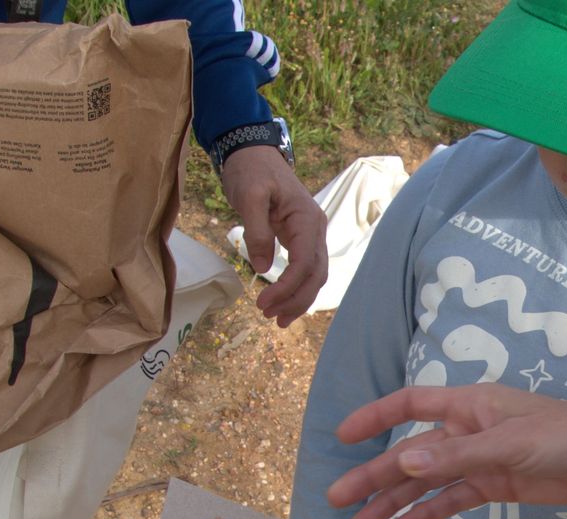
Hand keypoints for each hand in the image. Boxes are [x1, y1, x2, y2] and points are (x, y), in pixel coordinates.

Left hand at [219, 145, 327, 327]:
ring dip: (298, 299)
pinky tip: (283, 302)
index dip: (287, 287)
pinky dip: (297, 288)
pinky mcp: (300, 238)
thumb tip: (262, 268)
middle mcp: (316, 230)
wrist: (253, 153)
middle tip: (269, 317)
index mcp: (307, 220)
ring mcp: (311, 234)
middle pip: (316, 275)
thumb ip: (257, 231)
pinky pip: (305, 268)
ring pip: (314, 276)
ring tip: (276, 318)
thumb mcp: (249, 196)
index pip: (305, 264)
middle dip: (295, 300)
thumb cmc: (252, 171)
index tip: (262, 303)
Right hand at [325, 384, 566, 518]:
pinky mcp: (501, 485)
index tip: (342, 436)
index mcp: (470, 405)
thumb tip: (403, 460)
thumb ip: (457, 455)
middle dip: (374, 475)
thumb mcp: (511, 444)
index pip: (410, 404)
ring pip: (429, 480)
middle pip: (411, 452)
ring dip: (396, 500)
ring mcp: (484, 460)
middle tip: (338, 500)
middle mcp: (470, 430)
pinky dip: (430, 512)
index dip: (374, 417)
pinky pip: (456, 499)